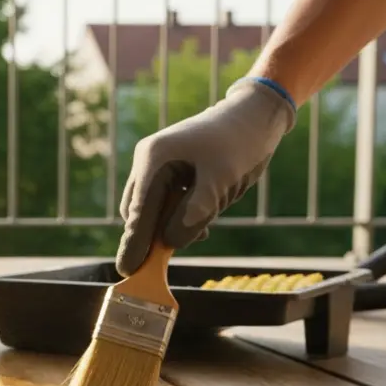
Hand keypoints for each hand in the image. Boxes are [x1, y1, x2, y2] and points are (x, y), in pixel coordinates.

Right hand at [115, 77, 296, 275]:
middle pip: (139, 212)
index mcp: (153, 159)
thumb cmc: (240, 142)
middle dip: (153, 236)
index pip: (139, 211)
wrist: (257, 116)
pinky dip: (180, 218)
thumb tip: (170, 242)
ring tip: (203, 228)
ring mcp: (158, 166)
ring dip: (171, 227)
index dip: (134, 243)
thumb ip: (193, 214)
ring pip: (153, 210)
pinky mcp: (172, 172)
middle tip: (161, 265)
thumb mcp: (220, 181)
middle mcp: (149, 162)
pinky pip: (167, 204)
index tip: (127, 270)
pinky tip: (204, 221)